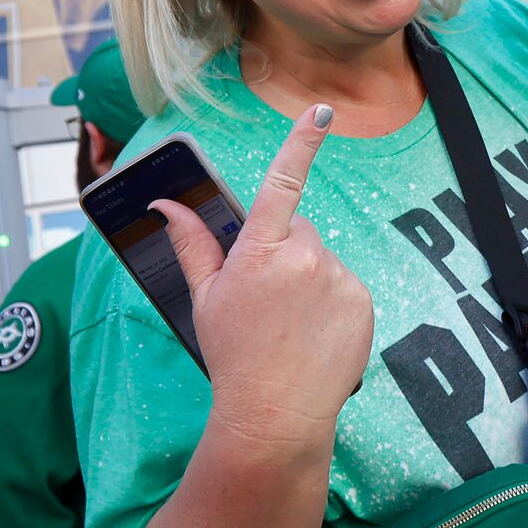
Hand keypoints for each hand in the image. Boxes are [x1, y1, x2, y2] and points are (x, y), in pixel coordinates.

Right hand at [161, 104, 373, 443]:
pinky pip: (343, 285)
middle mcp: (305, 257)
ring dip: (307, 278)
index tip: (321, 112)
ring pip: (320, 259)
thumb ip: (192, 244)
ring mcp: (338, 280)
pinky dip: (330, 300)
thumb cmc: (234, 355)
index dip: (302, 142)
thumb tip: (165, 206)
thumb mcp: (206, 297)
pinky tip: (312, 333)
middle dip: (282, 248)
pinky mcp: (362, 301)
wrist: (276, 414)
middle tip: (264, 296)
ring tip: (288, 324)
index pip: (282, 182)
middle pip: (296, 229)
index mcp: (261, 251)